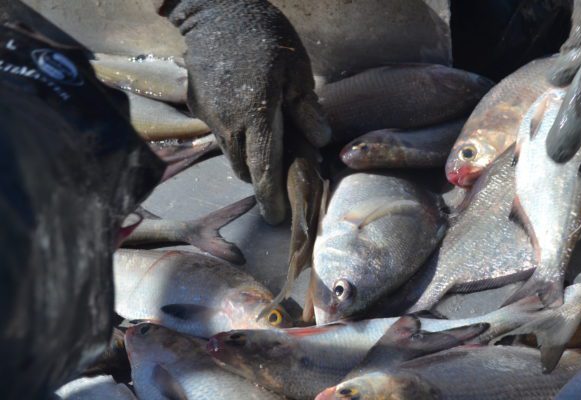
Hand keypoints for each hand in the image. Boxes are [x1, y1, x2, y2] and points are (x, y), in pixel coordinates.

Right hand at [157, 0, 330, 224]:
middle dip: (260, 179)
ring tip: (265, 146)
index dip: (271, 197)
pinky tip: (247, 117)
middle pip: (244, 168)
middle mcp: (228, 123)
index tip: (277, 217)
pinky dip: (234, 135)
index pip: (264, 170)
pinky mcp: (197, 103)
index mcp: (257, 117)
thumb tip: (320, 141)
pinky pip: (218, 131)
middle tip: (280, 177)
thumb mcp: (297, 70)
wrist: (217, 9)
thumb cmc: (266, 38)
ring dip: (246, 157)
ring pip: (228, 152)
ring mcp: (209, 114)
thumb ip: (306, 109)